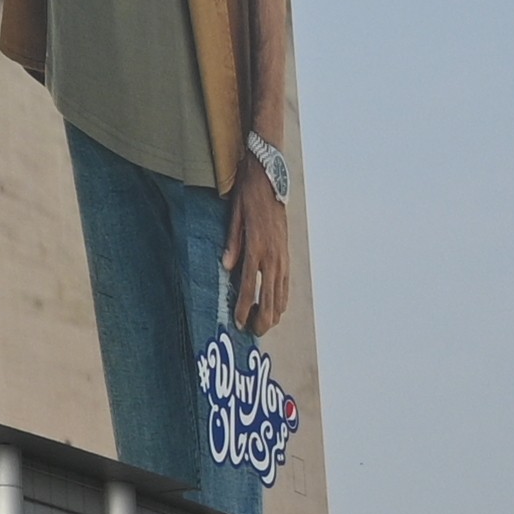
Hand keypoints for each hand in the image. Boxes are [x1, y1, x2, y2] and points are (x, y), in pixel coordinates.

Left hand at [222, 158, 296, 343]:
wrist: (270, 180)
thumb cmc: (248, 197)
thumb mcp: (234, 217)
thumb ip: (232, 244)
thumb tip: (226, 266)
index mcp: (257, 248)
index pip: (250, 287)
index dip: (244, 308)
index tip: (238, 323)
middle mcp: (272, 255)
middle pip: (269, 297)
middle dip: (262, 318)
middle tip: (254, 333)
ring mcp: (283, 255)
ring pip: (281, 292)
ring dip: (274, 312)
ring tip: (265, 325)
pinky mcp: (287, 252)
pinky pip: (286, 282)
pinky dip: (282, 297)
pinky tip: (277, 307)